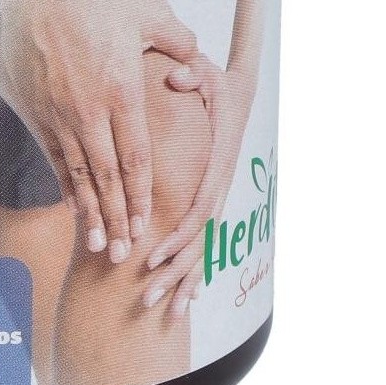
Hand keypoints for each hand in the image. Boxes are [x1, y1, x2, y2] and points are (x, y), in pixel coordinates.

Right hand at [0, 0, 196, 263]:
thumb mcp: (147, 12)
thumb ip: (177, 41)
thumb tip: (193, 59)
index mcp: (121, 89)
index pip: (136, 157)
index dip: (141, 195)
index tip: (147, 223)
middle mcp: (89, 109)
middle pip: (107, 177)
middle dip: (118, 218)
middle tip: (125, 254)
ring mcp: (58, 111)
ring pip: (77, 173)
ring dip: (90, 212)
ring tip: (100, 244)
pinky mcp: (35, 106)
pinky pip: (52, 154)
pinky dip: (64, 184)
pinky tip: (74, 206)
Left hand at [142, 53, 255, 316]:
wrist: (238, 90)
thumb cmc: (216, 82)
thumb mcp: (205, 72)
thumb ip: (191, 74)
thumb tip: (178, 78)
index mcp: (217, 164)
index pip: (199, 208)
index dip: (177, 236)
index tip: (152, 256)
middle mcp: (220, 187)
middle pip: (198, 240)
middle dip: (174, 272)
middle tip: (147, 297)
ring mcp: (218, 196)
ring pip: (202, 247)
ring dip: (182, 281)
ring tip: (163, 313)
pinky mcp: (211, 198)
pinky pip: (203, 241)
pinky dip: (195, 271)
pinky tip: (186, 301)